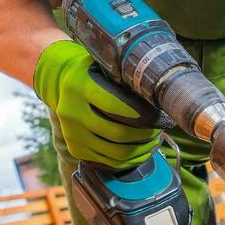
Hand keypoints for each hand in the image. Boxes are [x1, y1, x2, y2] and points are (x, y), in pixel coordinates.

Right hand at [34, 40, 159, 166]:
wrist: (62, 84)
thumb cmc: (93, 72)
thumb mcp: (102, 64)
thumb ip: (122, 73)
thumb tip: (154, 89)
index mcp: (79, 86)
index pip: (115, 105)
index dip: (142, 114)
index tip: (161, 116)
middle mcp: (71, 111)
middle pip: (117, 133)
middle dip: (146, 134)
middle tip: (161, 130)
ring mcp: (72, 133)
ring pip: (116, 152)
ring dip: (141, 149)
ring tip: (155, 140)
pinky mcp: (75, 149)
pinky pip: (109, 161)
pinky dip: (131, 160)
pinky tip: (143, 151)